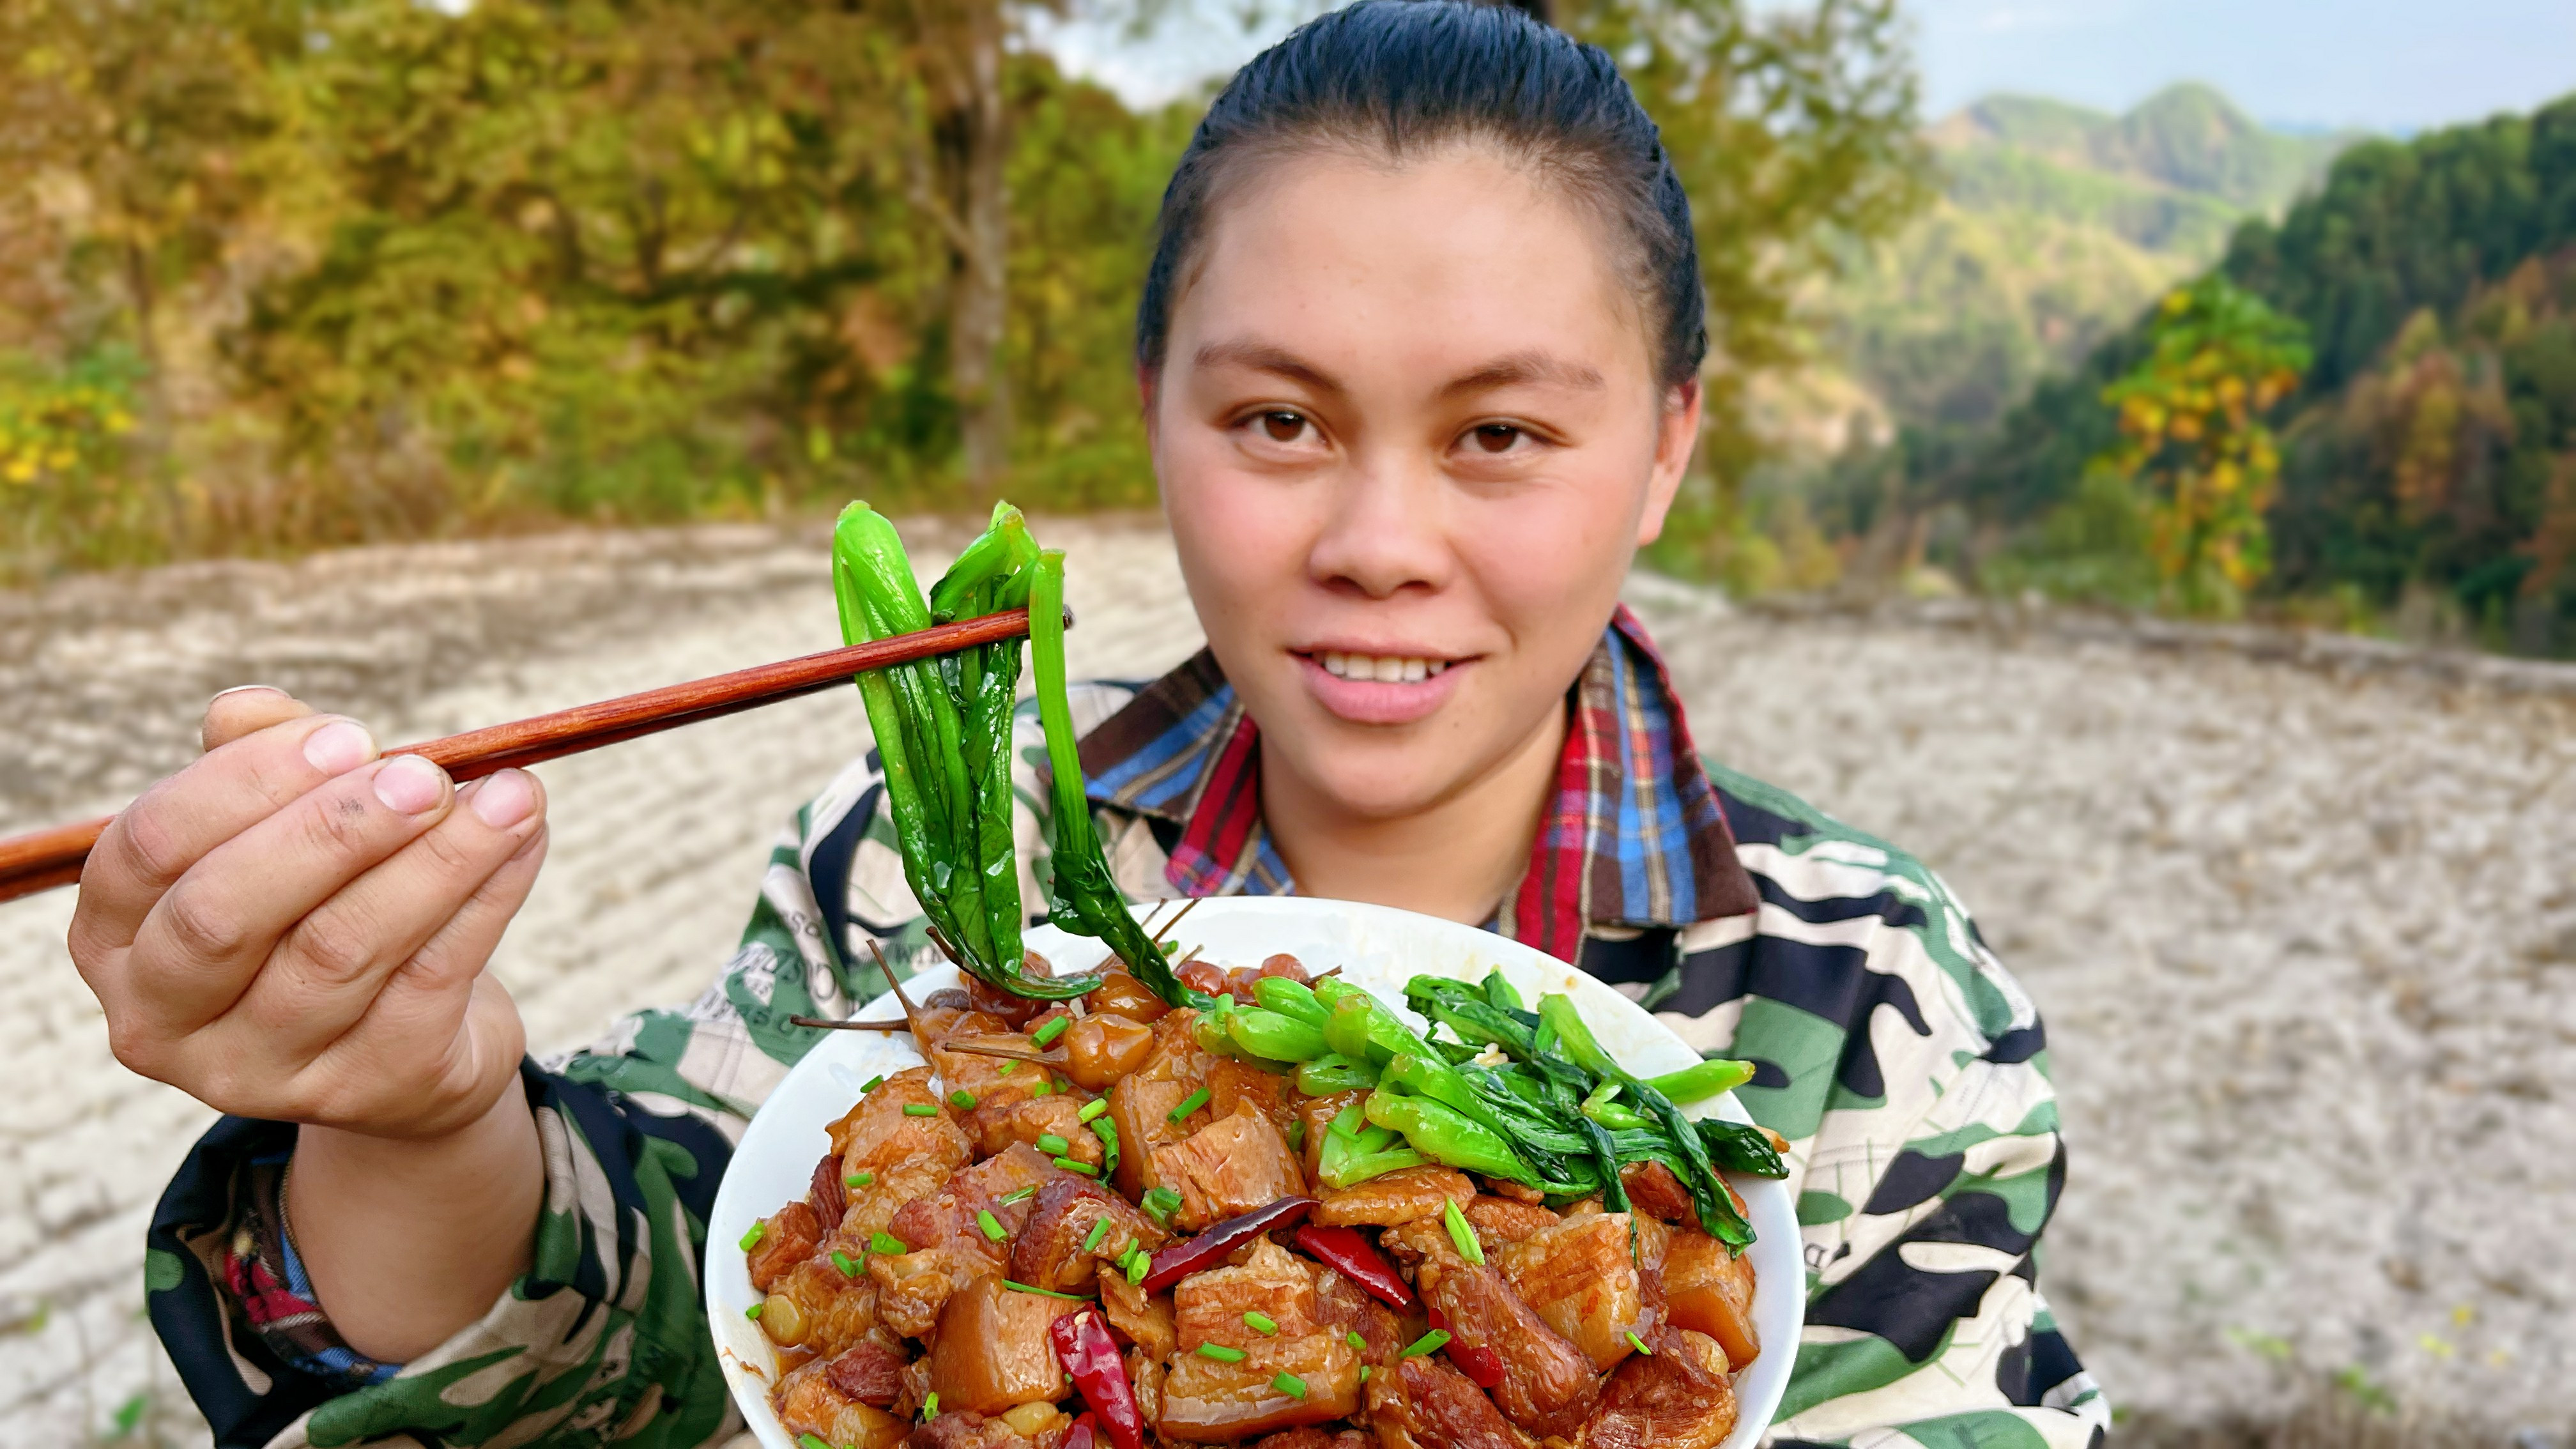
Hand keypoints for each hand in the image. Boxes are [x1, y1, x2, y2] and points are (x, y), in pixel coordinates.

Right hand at [69, 688, 548, 1139]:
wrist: (408, 1047)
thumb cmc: (324, 910)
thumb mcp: (285, 834)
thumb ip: (263, 764)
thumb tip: (248, 709)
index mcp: (115, 937)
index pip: (150, 846)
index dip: (247, 782)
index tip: (351, 733)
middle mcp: (162, 1016)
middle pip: (226, 914)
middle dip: (334, 831)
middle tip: (427, 775)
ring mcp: (258, 1071)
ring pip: (341, 949)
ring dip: (438, 859)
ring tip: (511, 796)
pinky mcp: (366, 1090)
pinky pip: (430, 981)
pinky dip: (488, 900)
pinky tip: (525, 843)